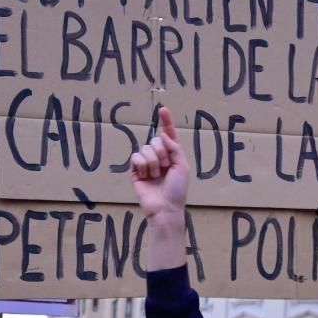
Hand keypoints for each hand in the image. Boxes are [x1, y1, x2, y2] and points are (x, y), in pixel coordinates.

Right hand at [129, 107, 188, 222]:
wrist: (165, 207)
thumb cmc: (177, 190)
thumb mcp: (182, 166)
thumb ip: (174, 147)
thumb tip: (162, 134)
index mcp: (171, 154)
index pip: (167, 134)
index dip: (166, 122)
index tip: (163, 110)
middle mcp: (158, 157)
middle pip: (155, 140)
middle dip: (162, 154)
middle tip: (165, 169)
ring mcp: (146, 163)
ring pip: (146, 149)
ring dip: (153, 163)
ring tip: (156, 177)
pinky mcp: (135, 170)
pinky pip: (136, 157)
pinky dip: (143, 166)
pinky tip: (146, 178)